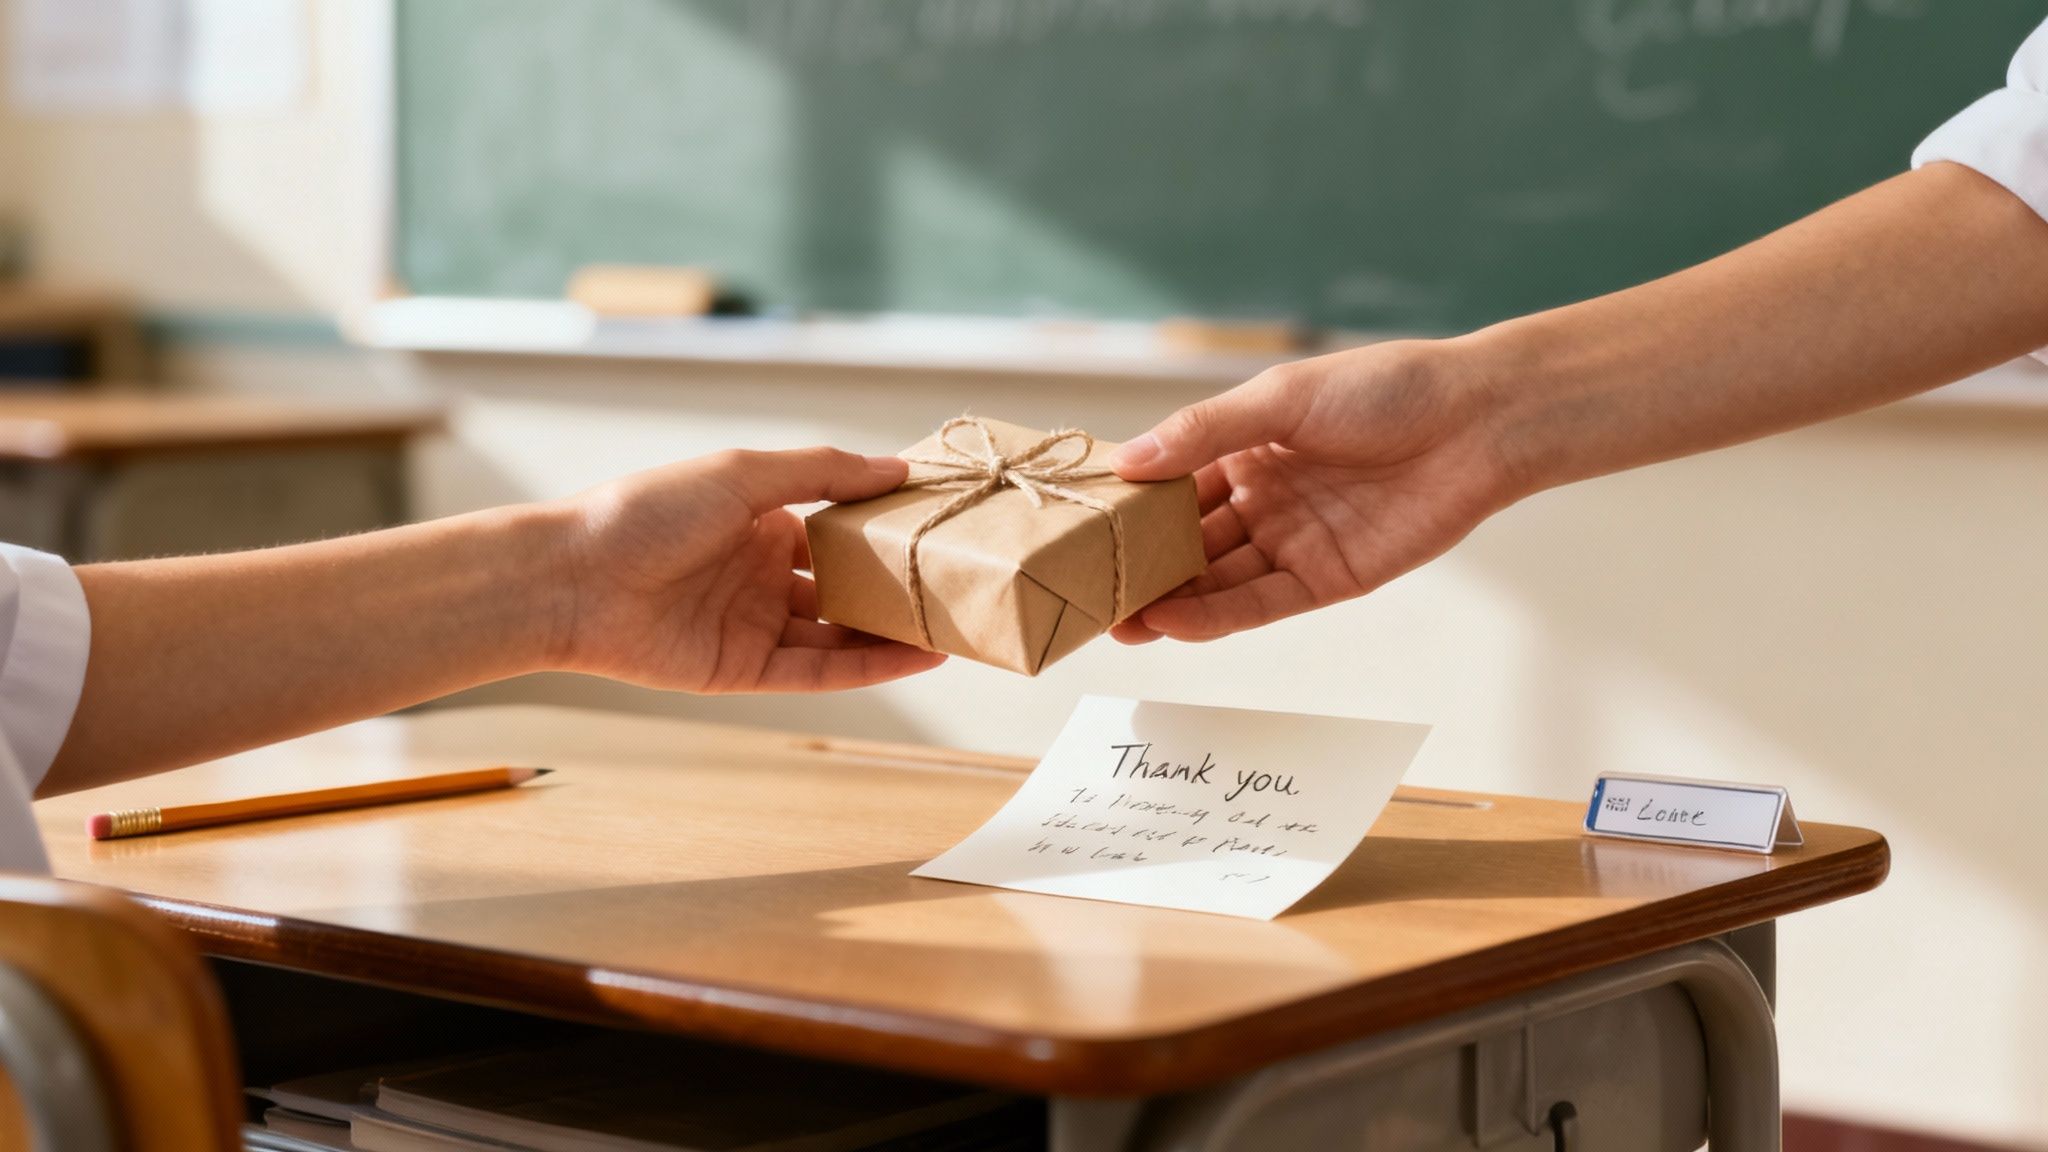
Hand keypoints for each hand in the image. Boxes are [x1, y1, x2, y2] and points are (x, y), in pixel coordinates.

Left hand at [555, 447, 945, 692]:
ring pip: (841, 632)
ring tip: (956, 626)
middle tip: (963, 585)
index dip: (885, 530)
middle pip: (847, 586)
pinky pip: (819, 670)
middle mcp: (762, 573)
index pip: (839, 528)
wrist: (573, 580)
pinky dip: (869, 666)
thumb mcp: (741, 474)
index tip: (942, 526)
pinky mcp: (745, 671)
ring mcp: (755, 624)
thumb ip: (822, 473)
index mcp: (760, 520)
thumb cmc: (645, 513)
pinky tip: (917, 656)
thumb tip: (896, 470)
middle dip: (898, 588)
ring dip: (894, 633)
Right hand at [1109, 341, 1516, 641]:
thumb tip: (1127, 462)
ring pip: (1216, 580)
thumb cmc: (1386, 389)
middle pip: (1187, 541)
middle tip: (1086, 592)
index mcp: (1245, 446)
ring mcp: (1292, 541)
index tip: (1078, 529)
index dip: (1128, 509)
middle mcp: (1262, 497)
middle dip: (1140, 567)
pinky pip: (1260, 604)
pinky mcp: (1327, 580)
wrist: (1478, 421)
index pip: (1171, 484)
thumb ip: (1204, 433)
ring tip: (1116, 621)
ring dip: (1168, 602)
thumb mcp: (1282, 397)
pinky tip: (1172, 623)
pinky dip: (1216, 617)